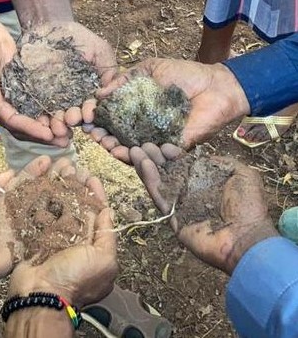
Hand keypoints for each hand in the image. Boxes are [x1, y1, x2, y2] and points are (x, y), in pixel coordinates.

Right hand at [0, 15, 54, 142]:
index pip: (12, 122)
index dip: (31, 129)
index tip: (50, 135)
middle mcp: (0, 102)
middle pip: (23, 125)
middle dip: (43, 134)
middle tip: (65, 140)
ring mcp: (11, 93)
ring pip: (32, 114)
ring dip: (49, 124)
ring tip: (69, 130)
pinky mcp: (20, 82)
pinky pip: (36, 98)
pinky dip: (48, 106)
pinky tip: (65, 109)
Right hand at [6, 157, 117, 307]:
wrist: (39, 295)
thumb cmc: (75, 277)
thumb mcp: (103, 261)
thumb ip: (107, 235)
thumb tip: (109, 211)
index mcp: (94, 245)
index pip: (98, 213)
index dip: (96, 194)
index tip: (92, 177)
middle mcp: (76, 240)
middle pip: (79, 207)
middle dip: (78, 188)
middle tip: (75, 168)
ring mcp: (56, 237)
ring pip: (61, 207)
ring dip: (62, 189)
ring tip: (60, 170)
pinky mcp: (37, 236)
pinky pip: (43, 214)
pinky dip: (45, 199)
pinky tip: (44, 183)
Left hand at [27, 22, 116, 133]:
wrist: (50, 25)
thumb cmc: (79, 38)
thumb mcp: (101, 51)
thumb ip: (108, 72)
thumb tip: (108, 95)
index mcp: (87, 93)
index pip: (90, 107)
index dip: (90, 112)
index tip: (88, 115)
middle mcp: (71, 99)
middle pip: (72, 115)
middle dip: (72, 119)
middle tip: (71, 120)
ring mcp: (51, 98)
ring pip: (54, 115)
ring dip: (56, 123)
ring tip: (56, 126)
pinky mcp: (32, 94)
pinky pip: (34, 108)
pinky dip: (37, 117)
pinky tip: (40, 122)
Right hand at [86, 58, 250, 162]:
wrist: (216, 85)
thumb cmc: (184, 75)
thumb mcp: (149, 70)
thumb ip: (124, 80)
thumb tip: (98, 94)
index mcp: (136, 111)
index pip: (111, 120)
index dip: (96, 122)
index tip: (86, 120)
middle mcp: (143, 128)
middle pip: (118, 139)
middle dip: (103, 139)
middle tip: (95, 136)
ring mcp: (157, 140)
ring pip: (133, 152)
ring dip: (117, 151)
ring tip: (108, 146)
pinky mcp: (173, 149)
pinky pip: (155, 158)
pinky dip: (142, 157)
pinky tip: (130, 152)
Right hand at [130, 146, 278, 274]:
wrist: (246, 238)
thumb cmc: (247, 206)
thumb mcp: (242, 174)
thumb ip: (221, 162)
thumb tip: (201, 157)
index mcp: (205, 180)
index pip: (183, 164)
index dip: (172, 154)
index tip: (162, 144)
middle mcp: (190, 190)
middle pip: (167, 171)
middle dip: (155, 157)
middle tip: (142, 144)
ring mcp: (179, 204)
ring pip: (159, 181)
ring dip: (147, 165)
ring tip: (135, 151)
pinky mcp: (172, 216)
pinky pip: (159, 196)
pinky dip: (150, 180)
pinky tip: (143, 165)